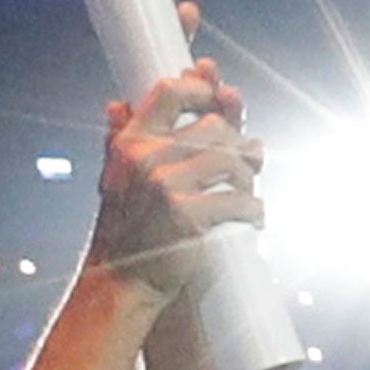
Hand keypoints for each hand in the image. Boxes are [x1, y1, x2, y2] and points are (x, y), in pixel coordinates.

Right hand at [89, 53, 263, 300]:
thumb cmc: (124, 230)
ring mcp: (168, 186)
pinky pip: (241, 200)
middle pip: (215, 126)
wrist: (122, 281)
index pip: (170, 92)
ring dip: (249, 177)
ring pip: (234, 160)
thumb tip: (118, 104)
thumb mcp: (115, 179)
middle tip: (250, 159)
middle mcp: (147, 158)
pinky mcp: (190, 216)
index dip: (203, 88)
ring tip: (248, 191)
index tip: (223, 96)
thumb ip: (119, 139)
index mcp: (131, 143)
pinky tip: (254, 218)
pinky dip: (254, 210)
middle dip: (239, 144)